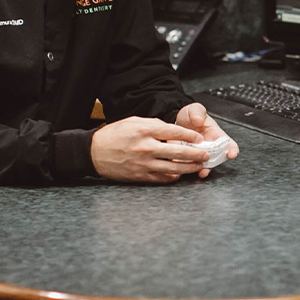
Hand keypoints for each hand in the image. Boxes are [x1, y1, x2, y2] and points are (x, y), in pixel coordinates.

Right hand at [90, 116, 209, 182]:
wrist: (94, 152)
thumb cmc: (114, 135)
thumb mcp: (134, 121)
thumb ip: (154, 124)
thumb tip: (172, 130)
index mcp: (146, 130)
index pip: (175, 132)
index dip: (191, 136)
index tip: (199, 138)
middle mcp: (147, 147)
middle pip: (179, 152)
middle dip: (196, 154)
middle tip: (205, 154)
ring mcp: (144, 164)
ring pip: (174, 168)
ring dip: (189, 168)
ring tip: (198, 166)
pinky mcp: (140, 176)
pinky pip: (162, 178)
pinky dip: (173, 177)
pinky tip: (179, 174)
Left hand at [175, 102, 238, 177]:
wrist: (176, 120)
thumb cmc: (190, 115)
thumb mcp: (194, 110)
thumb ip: (197, 113)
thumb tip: (199, 119)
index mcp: (216, 134)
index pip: (228, 143)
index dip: (232, 149)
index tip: (232, 154)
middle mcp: (210, 146)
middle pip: (217, 158)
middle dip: (215, 164)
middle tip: (209, 167)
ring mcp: (200, 153)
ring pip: (205, 164)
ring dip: (204, 169)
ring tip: (201, 172)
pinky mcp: (190, 157)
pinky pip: (191, 165)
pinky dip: (190, 168)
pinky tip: (186, 168)